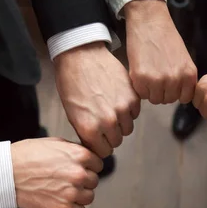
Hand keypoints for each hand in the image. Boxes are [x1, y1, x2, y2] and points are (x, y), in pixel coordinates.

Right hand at [11, 137, 102, 207]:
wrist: (7, 172)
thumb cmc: (26, 156)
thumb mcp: (55, 143)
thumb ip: (75, 150)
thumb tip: (87, 157)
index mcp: (80, 155)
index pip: (98, 164)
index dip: (88, 167)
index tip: (78, 169)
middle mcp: (79, 173)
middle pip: (94, 181)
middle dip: (84, 181)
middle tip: (67, 181)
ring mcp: (72, 191)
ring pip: (89, 196)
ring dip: (79, 195)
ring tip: (63, 190)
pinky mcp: (63, 207)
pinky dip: (71, 207)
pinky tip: (59, 200)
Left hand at [55, 42, 140, 157]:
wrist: (81, 55)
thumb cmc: (71, 82)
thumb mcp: (72, 113)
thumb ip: (86, 132)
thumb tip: (97, 144)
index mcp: (89, 129)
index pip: (103, 152)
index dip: (101, 146)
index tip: (99, 139)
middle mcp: (108, 122)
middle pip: (117, 142)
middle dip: (110, 135)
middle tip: (103, 122)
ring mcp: (122, 109)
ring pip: (127, 129)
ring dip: (121, 123)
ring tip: (110, 109)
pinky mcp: (133, 97)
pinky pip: (135, 113)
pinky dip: (129, 110)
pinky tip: (117, 99)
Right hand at [125, 0, 196, 103]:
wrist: (150, 22)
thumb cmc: (166, 39)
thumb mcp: (184, 59)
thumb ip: (184, 78)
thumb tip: (179, 95)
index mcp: (189, 75)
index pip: (184, 98)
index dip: (175, 92)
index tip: (170, 85)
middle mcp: (175, 80)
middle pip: (168, 100)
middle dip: (162, 91)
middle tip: (156, 76)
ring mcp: (158, 80)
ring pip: (155, 99)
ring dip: (151, 91)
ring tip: (149, 74)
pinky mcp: (141, 79)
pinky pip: (142, 94)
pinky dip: (140, 87)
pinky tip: (141, 72)